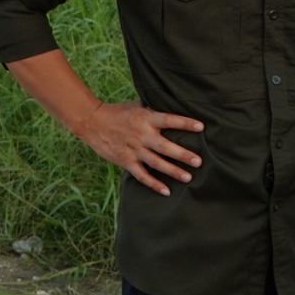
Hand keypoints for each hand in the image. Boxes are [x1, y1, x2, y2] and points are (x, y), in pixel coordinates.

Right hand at [74, 100, 204, 194]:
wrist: (92, 122)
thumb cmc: (119, 112)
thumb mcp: (138, 105)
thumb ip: (155, 108)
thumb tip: (175, 103)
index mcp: (146, 118)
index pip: (169, 120)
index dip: (185, 123)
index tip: (201, 127)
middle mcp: (141, 135)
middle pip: (165, 146)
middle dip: (182, 154)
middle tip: (199, 161)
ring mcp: (133, 149)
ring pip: (156, 163)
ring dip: (172, 171)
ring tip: (188, 177)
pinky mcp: (126, 161)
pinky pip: (142, 175)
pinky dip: (153, 184)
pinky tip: (166, 191)